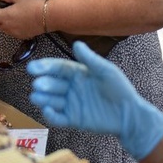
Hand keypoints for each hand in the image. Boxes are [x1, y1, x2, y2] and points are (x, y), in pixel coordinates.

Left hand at [0, 0, 45, 39]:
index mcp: (5, 17)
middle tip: (6, 10)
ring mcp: (16, 33)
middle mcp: (8, 27)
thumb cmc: (34, 4)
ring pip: (4, 30)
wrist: (50, 16)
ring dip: (6, 23)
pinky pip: (13, 33)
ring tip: (15, 15)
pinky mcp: (24, 36)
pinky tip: (22, 21)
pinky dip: (14, 28)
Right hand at [28, 41, 162, 159]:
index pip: (57, 68)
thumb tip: (76, 43)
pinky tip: (48, 111)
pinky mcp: (73, 119)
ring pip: (51, 100)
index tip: (32, 68)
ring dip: (42, 98)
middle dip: (43, 84)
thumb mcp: (106, 71)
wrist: (130, 115)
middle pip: (51, 84)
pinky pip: (58, 118)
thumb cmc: (120, 89)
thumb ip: (90, 59)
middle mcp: (70, 87)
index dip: (44, 67)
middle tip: (38, 85)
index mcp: (77, 74)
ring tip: (36, 97)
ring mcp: (70, 103)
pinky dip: (50, 115)